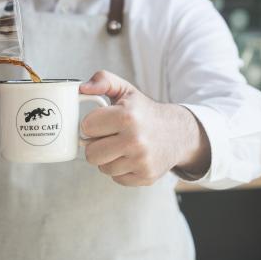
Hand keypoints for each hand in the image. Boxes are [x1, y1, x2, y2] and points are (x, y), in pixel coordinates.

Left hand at [80, 71, 210, 186]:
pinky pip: (116, 178)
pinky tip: (130, 157)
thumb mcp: (126, 90)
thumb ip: (103, 80)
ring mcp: (141, 161)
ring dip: (108, 158)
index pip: (86, 127)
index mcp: (126, 116)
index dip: (92, 124)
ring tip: (121, 146)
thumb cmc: (144, 112)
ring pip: (102, 168)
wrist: (178, 132)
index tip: (102, 122)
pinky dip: (120, 170)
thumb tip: (82, 88)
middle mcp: (135, 140)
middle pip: (91, 153)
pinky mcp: (145, 176)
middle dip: (96, 145)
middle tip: (109, 137)